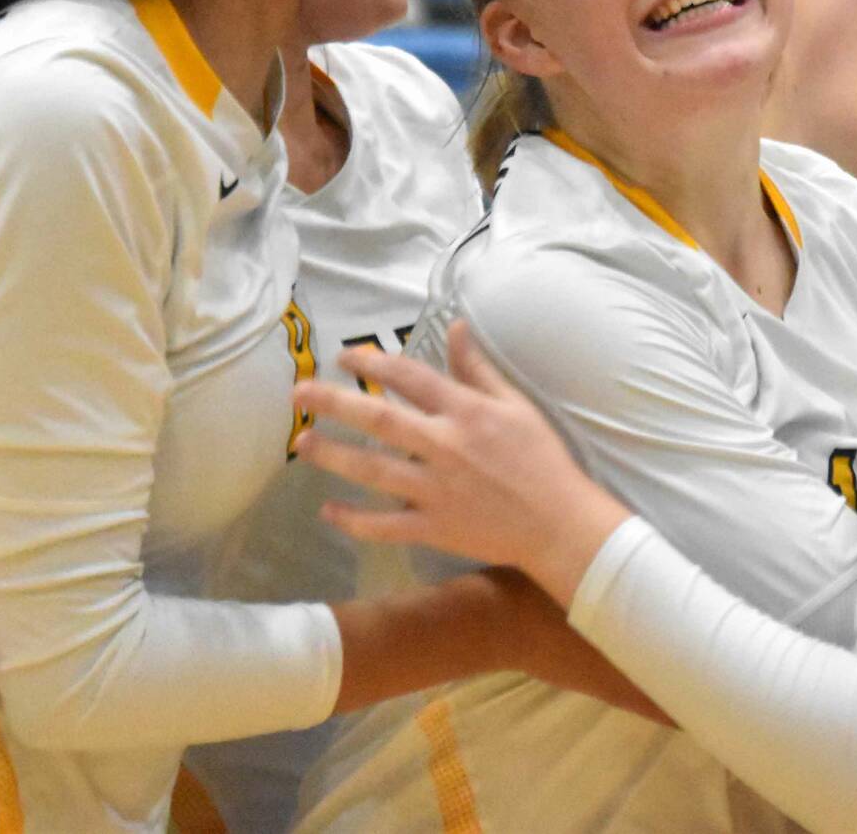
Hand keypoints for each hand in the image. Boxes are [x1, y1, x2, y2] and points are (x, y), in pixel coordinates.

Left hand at [292, 321, 631, 604]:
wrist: (559, 523)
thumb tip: (454, 326)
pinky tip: (328, 510)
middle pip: (379, 421)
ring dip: (333, 455)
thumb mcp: (516, 405)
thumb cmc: (541, 458)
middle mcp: (444, 447)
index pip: (410, 378)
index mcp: (466, 412)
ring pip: (373, 471)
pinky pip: (384, 525)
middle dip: (334, 403)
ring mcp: (435, 491)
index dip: (374, 363)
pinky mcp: (432, 528)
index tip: (345, 357)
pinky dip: (354, 520)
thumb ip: (478, 369)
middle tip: (298, 393)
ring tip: (303, 443)